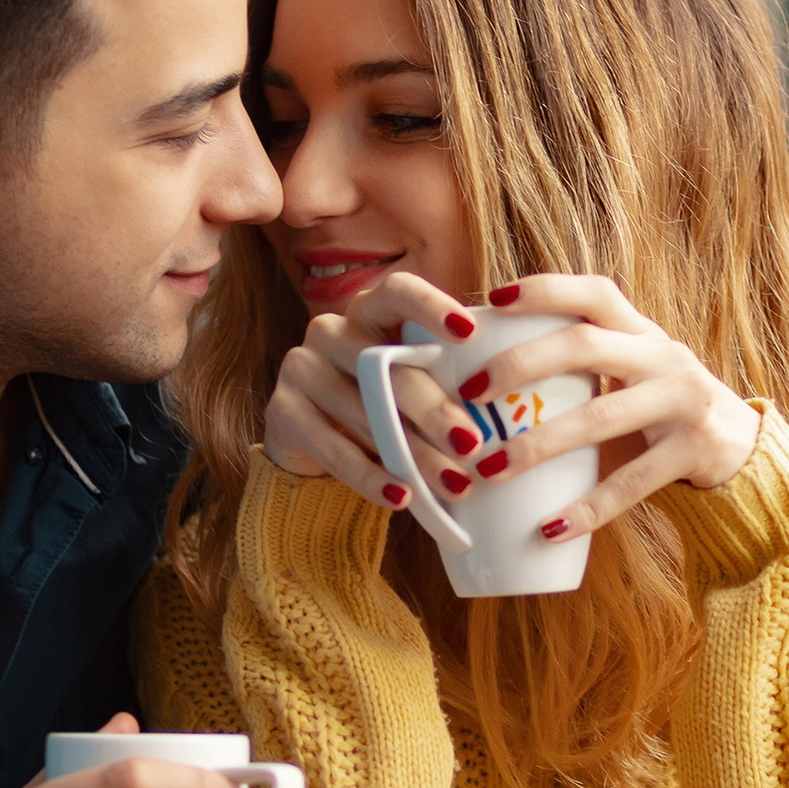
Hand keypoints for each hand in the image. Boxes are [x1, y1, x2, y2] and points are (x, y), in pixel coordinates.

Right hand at [264, 270, 497, 508]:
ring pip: (364, 412)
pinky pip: (332, 447)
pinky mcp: (281, 409)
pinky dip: (369, 477)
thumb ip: (443, 384)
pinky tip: (400, 496)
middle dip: (435, 409)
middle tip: (474, 445)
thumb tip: (507, 415)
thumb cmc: (381, 407)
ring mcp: (300, 366)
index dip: (431, 307)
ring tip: (453, 485)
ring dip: (412, 454)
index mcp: (370, 311)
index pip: (398, 291)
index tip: (469, 332)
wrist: (314, 445)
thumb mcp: (410, 388)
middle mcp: (330, 329)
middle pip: (387, 365)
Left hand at [461, 275, 760, 541]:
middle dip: (522, 365)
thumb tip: (490, 367)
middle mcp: (664, 357)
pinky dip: (588, 508)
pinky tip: (550, 527)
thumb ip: (586, 363)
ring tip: (490, 469)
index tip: (493, 302)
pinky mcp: (694, 452)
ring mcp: (682, 403)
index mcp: (643, 333)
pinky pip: (632, 482)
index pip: (595, 293)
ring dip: (539, 444)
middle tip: (470, 392)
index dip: (546, 290)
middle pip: (586, 346)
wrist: (746, 451)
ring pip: (601, 417)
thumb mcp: (637, 372)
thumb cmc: (667, 410)